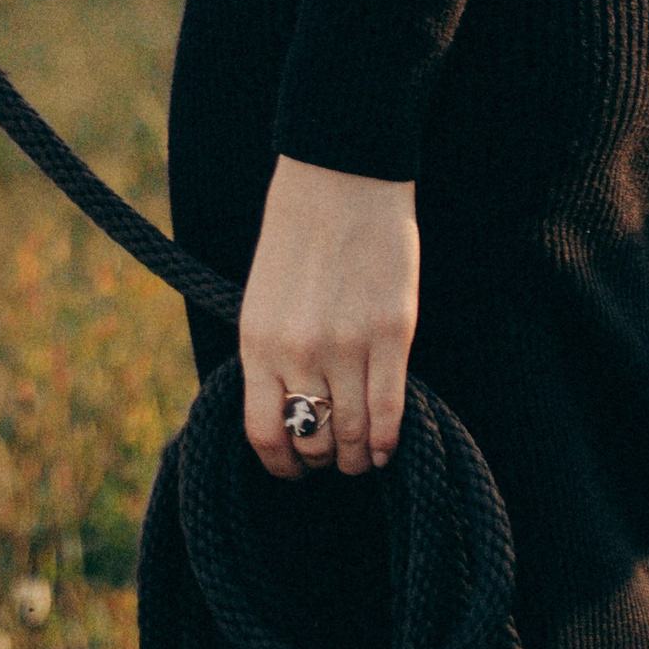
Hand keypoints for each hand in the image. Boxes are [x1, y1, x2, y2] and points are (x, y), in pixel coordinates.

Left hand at [238, 156, 418, 479]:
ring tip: (362, 458)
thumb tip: (283, 408)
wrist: (338, 179)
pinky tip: (388, 448)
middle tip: (334, 457)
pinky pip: (390, 411)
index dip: (281, 465)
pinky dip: (389, 441)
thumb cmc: (296, 237)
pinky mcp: (391, 335)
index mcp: (257, 343)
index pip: (263, 433)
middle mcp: (298, 353)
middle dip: (323, 460)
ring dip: (358, 458)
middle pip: (312, 442)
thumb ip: (269, 353)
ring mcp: (346, 346)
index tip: (293, 469)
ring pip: (353, 435)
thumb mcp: (261, 298)